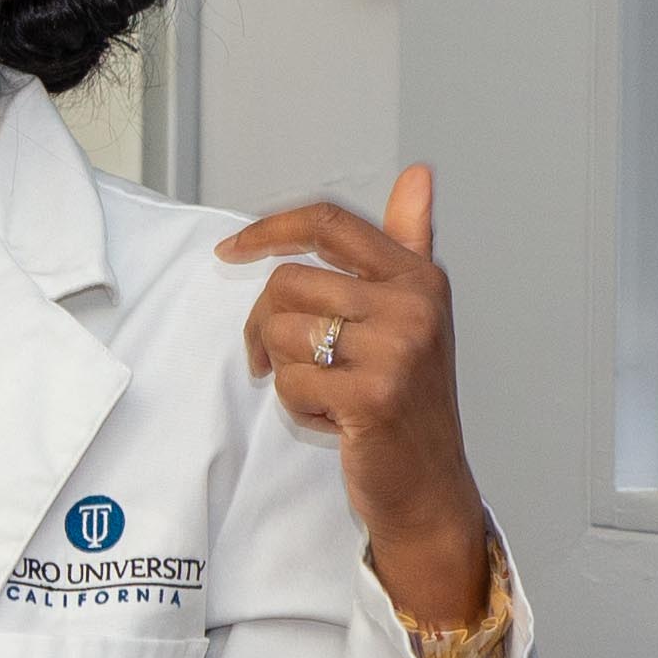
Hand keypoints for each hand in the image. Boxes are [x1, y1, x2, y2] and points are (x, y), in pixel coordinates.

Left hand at [221, 164, 492, 630]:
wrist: (429, 485)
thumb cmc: (408, 399)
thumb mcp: (414, 314)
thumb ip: (409, 241)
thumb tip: (418, 173)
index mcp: (418, 276)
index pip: (328, 223)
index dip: (270, 229)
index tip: (229, 251)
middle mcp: (414, 305)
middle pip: (287, 282)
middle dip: (266, 326)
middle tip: (282, 361)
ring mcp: (397, 350)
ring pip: (282, 331)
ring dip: (287, 371)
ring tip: (327, 393)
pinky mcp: (374, 395)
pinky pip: (289, 381)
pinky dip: (297, 406)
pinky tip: (335, 420)